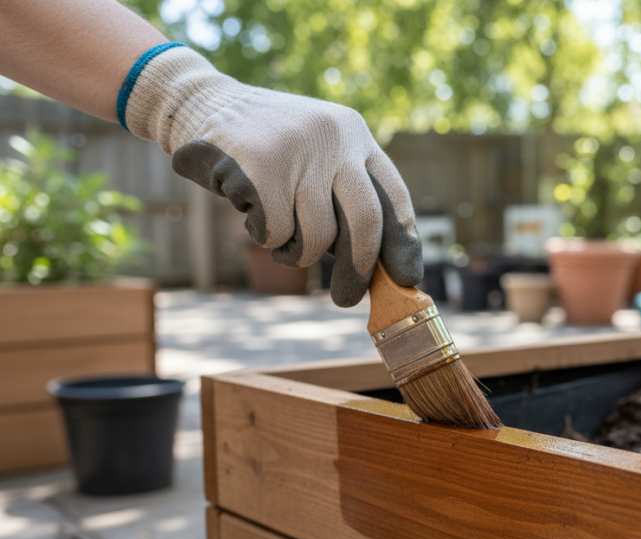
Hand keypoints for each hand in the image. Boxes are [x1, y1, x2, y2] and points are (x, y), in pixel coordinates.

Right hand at [121, 45, 421, 306]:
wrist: (201, 103)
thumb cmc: (266, 148)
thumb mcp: (315, 154)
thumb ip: (344, 195)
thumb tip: (376, 267)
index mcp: (354, 134)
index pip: (393, 196)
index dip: (403, 243)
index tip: (406, 279)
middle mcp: (334, 137)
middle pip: (366, 221)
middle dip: (359, 270)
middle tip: (347, 299)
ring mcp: (298, 150)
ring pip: (317, 236)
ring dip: (296, 252)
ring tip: (278, 235)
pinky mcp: (261, 167)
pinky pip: (277, 233)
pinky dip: (265, 238)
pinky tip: (252, 216)